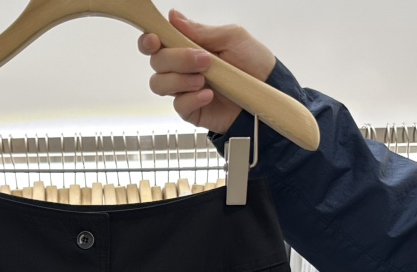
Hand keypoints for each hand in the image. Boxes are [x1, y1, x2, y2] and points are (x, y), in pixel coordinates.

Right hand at [138, 9, 276, 133]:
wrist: (267, 92)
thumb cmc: (253, 62)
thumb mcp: (231, 37)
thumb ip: (200, 31)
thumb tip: (174, 17)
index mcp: (187, 46)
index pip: (157, 42)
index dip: (149, 40)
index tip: (155, 39)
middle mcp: (181, 67)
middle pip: (156, 62)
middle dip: (177, 59)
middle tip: (204, 60)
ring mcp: (184, 90)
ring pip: (159, 84)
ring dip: (181, 80)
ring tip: (205, 79)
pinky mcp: (190, 110)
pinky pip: (178, 105)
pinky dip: (192, 98)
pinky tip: (209, 95)